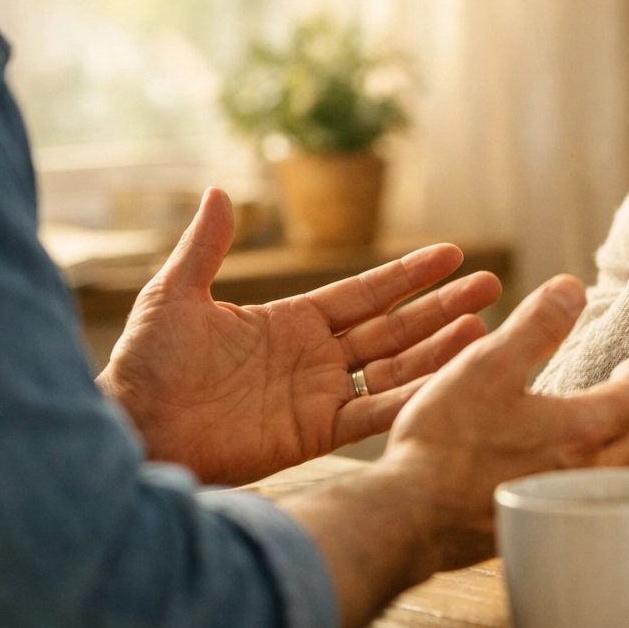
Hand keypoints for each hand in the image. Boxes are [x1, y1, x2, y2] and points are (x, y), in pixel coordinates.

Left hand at [97, 188, 502, 485]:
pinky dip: (415, 397)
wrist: (136, 430)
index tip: (452, 254)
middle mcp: (315, 356)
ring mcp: (320, 395)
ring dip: (440, 348)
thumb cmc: (146, 365)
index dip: (408, 275)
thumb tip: (220, 192)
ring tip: (487, 327)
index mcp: (291, 321)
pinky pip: (376, 412)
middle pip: (393, 326)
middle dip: (441, 306)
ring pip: (396, 367)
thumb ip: (206, 248)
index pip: (364, 292)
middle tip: (492, 284)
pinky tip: (453, 381)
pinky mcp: (317, 434)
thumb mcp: (175, 296)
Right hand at [383, 274, 628, 571]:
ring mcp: (559, 509)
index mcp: (580, 429)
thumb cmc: (447, 439)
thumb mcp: (488, 364)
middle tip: (616, 401)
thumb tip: (572, 289)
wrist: (409, 515)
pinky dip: (582, 485)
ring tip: (593, 438)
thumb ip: (535, 326)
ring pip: (609, 481)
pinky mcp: (535, 531)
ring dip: (611, 456)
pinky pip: (579, 506)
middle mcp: (581, 474)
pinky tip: (556, 477)